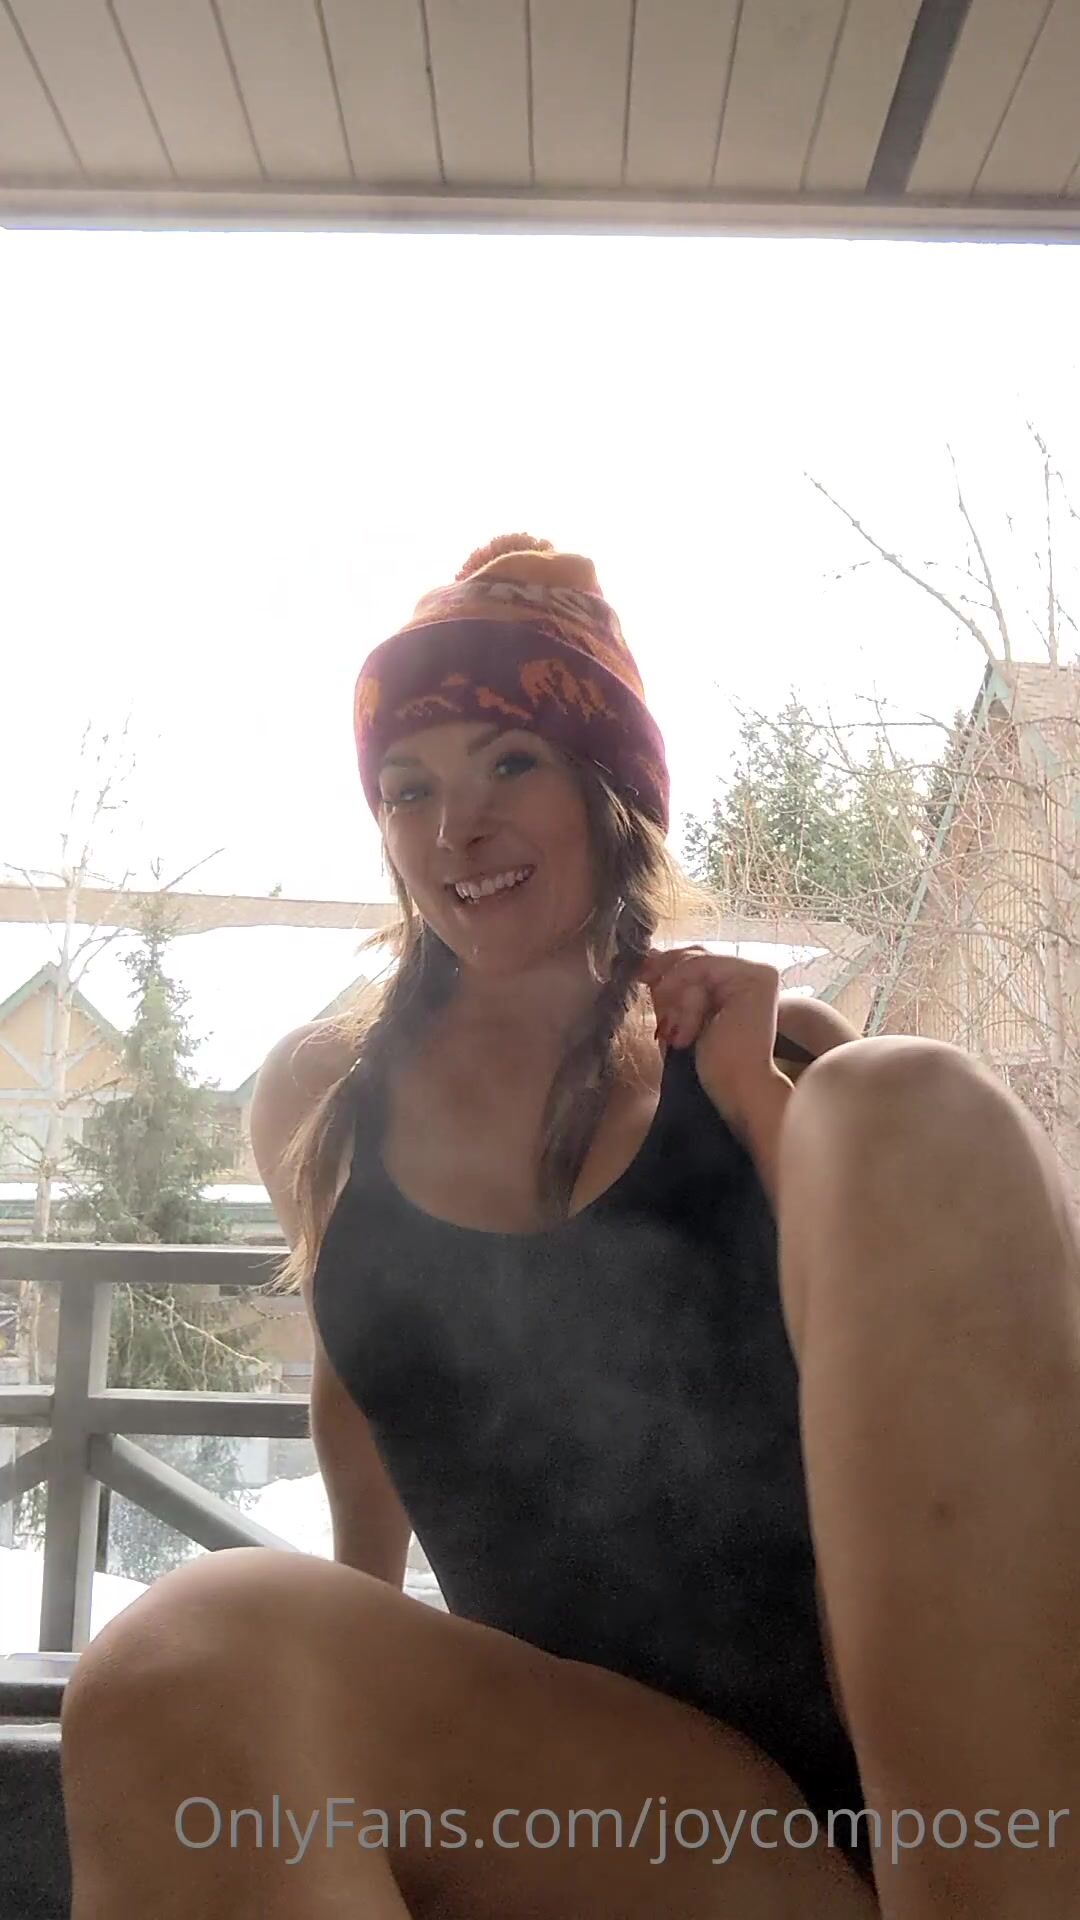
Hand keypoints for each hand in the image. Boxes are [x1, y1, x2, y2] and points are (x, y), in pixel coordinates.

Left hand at [638, 947, 787, 1131]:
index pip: (695, 959)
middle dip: (664, 973)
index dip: (664, 964)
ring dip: (674, 993)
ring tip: (670, 1027)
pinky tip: (679, 1024)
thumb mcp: (681, 1016)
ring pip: (695, 961)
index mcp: (737, 980)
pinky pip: (703, 967)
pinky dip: (683, 991)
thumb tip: (647, 957)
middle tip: (643, 986)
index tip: (637, 974)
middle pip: (695, 954)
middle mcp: (752, 970)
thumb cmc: (710, 1063)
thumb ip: (670, 988)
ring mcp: (758, 971)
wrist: (735, 1089)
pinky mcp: (757, 977)